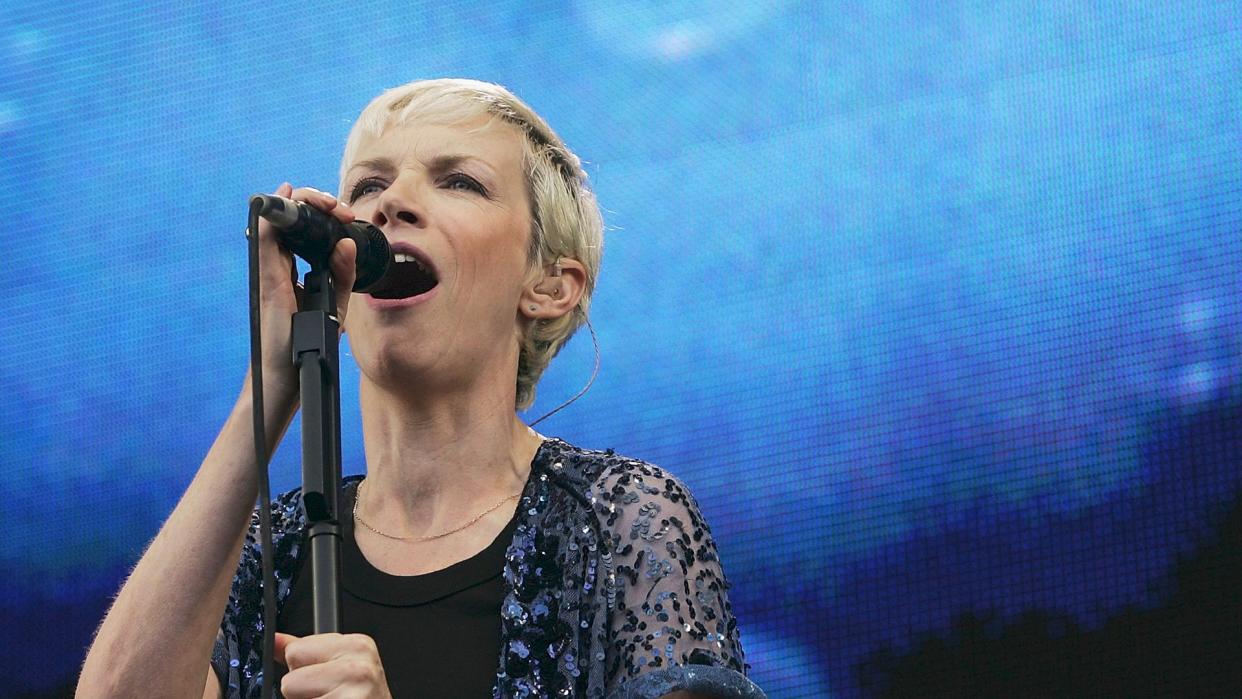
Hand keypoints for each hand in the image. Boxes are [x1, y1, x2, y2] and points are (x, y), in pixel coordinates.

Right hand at [247, 182, 358, 407]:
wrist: (290, 374)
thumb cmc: (308, 342)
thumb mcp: (335, 304)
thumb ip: (343, 274)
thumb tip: (346, 243)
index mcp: (295, 269)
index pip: (304, 230)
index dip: (321, 214)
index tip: (344, 214)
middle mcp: (279, 266)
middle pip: (290, 221)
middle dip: (315, 203)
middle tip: (339, 208)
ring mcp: (270, 271)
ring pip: (276, 222)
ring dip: (299, 203)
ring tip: (323, 200)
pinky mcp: (267, 280)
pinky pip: (263, 239)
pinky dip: (271, 215)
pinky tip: (284, 198)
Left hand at [274, 631, 392, 698]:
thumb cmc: (359, 697)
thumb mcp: (337, 666)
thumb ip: (304, 651)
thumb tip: (274, 640)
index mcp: (358, 645)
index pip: (295, 651)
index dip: (304, 671)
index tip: (326, 679)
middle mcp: (360, 667)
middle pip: (291, 677)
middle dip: (303, 689)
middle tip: (328, 694)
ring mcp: (355, 693)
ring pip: (293, 696)